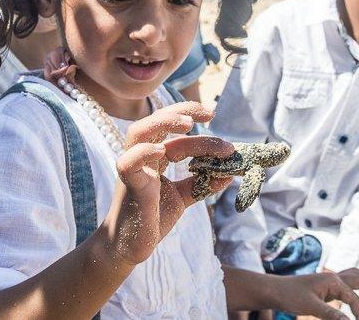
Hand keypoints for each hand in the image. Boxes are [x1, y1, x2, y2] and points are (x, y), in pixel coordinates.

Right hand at [103, 102, 233, 265]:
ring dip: (162, 123)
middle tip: (208, 113)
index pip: (174, 132)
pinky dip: (142, 153)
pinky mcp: (128, 186)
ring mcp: (133, 169)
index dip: (194, 123)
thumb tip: (230, 174)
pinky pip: (128, 163)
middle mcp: (142, 156)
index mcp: (154, 156)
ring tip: (188, 124)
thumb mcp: (183, 197)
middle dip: (180, 111)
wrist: (130, 246)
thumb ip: (201, 183)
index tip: (213, 116)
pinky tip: (160, 150)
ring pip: (139, 133)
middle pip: (155, 122)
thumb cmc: (152, 217)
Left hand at [275, 268, 358, 319]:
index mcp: (331, 279)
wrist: (275, 290)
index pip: (354, 298)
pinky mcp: (328, 287)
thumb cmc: (290, 295)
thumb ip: (331, 314)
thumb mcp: (310, 306)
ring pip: (356, 278)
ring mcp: (331, 280)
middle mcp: (333, 276)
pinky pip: (350, 284)